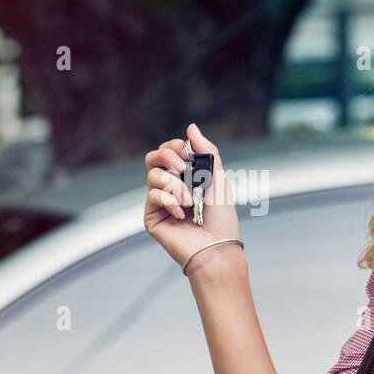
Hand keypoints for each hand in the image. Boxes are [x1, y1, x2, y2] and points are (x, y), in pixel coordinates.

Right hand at [143, 122, 241, 269]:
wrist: (217, 247)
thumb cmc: (221, 217)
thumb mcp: (218, 178)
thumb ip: (206, 151)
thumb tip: (190, 127)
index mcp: (187, 176)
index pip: (170, 150)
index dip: (174, 146)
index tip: (185, 151)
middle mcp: (171, 186)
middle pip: (153, 158)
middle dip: (167, 156)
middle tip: (182, 168)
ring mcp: (161, 201)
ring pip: (153, 176)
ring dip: (174, 185)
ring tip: (190, 200)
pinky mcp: (153, 216)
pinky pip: (152, 196)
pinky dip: (168, 200)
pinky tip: (182, 213)